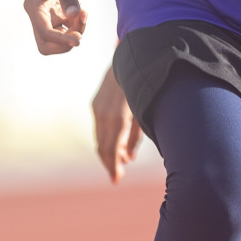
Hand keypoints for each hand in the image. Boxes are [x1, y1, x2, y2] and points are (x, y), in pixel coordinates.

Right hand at [23, 0, 87, 54]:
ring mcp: (51, 13)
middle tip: (79, 36)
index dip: (60, 40)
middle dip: (63, 45)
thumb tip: (74, 15)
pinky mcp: (62, 10)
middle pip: (46, 44)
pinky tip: (84, 11)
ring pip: (60, 37)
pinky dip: (79, 25)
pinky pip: (70, 28)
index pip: (44, 33)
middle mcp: (40, 13)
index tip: (78, 40)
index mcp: (33, 7)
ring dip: (75, 32)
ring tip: (84, 14)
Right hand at [92, 65, 143, 182]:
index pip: (111, 151)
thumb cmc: (143, 87)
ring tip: (119, 161)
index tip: (116, 180)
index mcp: (118, 119)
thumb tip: (129, 157)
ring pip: (99, 138)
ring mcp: (98, 109)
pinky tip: (116, 143)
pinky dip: (105, 139)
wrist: (130, 60)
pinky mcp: (95, 104)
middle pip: (102, 148)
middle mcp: (104, 115)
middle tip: (117, 176)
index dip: (113, 167)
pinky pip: (99, 128)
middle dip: (109, 163)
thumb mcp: (145, 113)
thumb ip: (136, 137)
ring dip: (107, 152)